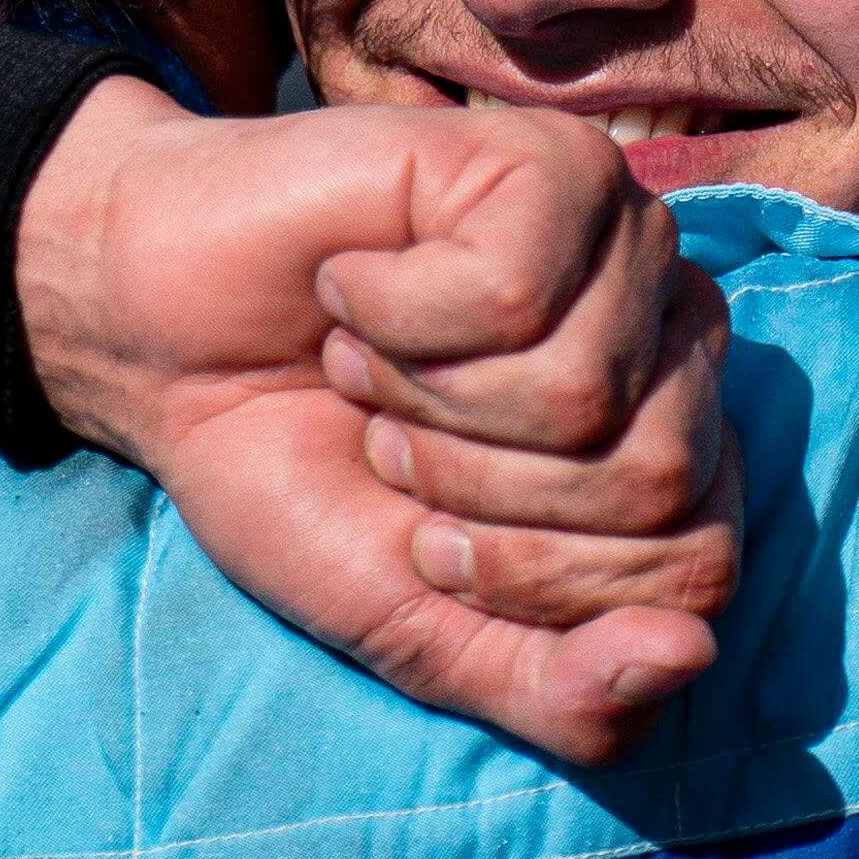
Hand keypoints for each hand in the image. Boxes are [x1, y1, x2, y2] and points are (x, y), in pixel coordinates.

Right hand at [14, 82, 741, 762]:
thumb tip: (688, 657)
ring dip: (426, 405)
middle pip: (656, 484)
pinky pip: (514, 293)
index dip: (537, 583)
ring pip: (585, 394)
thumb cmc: (297, 471)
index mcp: (677, 457)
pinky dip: (398, 315)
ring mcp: (628, 244)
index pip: (698, 573)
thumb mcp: (425, 628)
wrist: (159, 341)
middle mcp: (679, 344)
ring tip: (371, 367)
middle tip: (390, 441)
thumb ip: (562, 692)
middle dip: (480, 497)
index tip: (425, 536)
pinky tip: (359, 286)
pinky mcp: (554, 166)